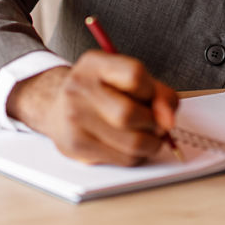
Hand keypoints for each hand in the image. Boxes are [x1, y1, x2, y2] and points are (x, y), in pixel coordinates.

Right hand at [6, 51, 180, 165]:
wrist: (55, 106)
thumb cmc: (99, 92)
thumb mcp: (125, 78)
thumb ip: (157, 92)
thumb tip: (168, 119)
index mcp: (95, 64)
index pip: (135, 75)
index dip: (154, 92)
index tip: (153, 99)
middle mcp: (79, 88)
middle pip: (131, 115)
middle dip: (154, 124)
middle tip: (154, 123)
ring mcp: (74, 118)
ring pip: (132, 144)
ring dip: (150, 143)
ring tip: (144, 135)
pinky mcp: (76, 145)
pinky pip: (124, 159)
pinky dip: (136, 155)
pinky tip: (127, 145)